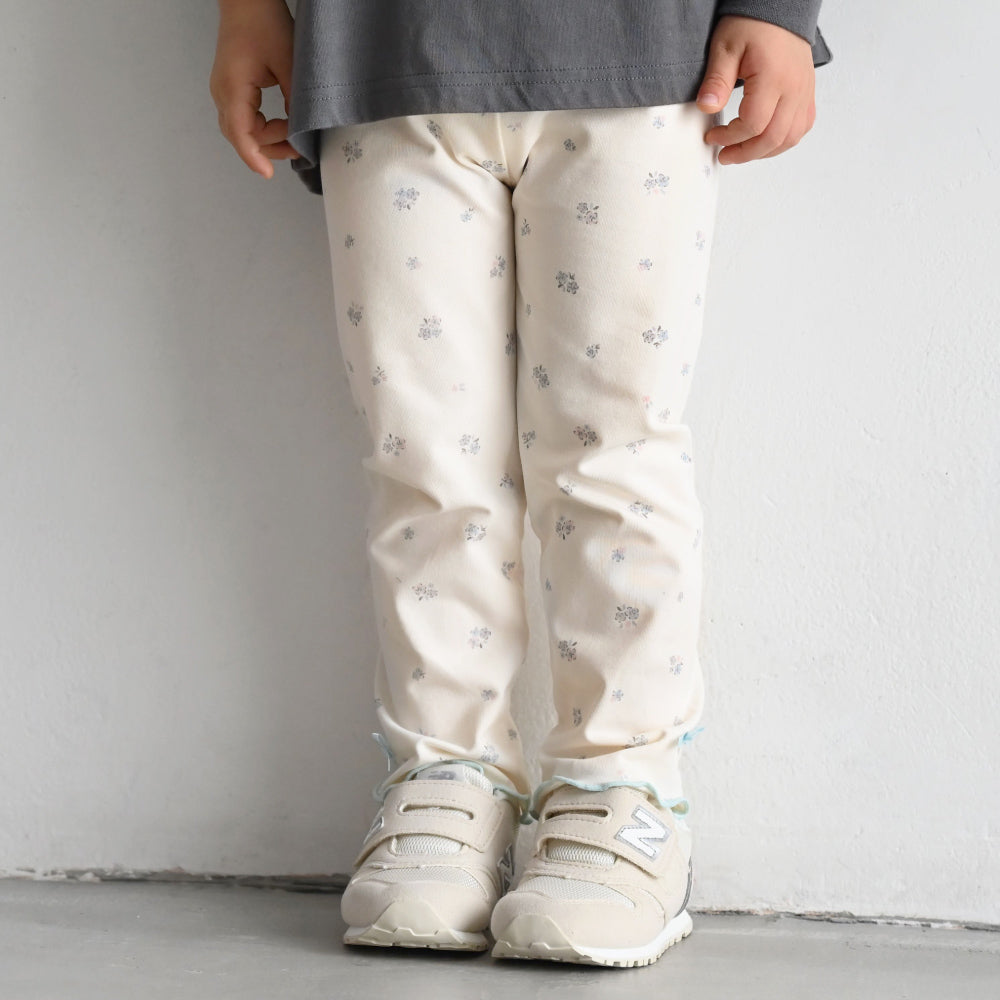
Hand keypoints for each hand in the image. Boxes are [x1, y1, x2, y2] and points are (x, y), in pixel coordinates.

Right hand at [209, 0, 299, 178]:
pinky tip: (282, 123)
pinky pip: (243, 117)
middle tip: (298, 148)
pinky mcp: (230, 87)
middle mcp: (222, 92)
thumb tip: (301, 131)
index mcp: (233, 87)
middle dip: (268, 147)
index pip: (241, 133)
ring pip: (242, 128)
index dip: (254, 156)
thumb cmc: (265, 23)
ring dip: (267, 137)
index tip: (268, 173)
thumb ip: (294, 101)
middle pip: (240, 135)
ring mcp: (224, 90)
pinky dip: (262, 126)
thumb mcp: (289, 64)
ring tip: (294, 135)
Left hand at [695, 15, 815, 164]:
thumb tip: (707, 108)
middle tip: (725, 155)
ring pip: (790, 138)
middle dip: (745, 152)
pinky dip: (783, 140)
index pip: (754, 124)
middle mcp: (794, 88)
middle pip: (773, 138)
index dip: (730, 137)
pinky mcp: (807, 93)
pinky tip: (765, 140)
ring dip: (764, 151)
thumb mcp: (725, 47)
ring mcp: (804, 92)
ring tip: (742, 151)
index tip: (713, 136)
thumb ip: (717, 80)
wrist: (779, 8)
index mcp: (774, 78)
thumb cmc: (753, 24)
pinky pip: (802, 126)